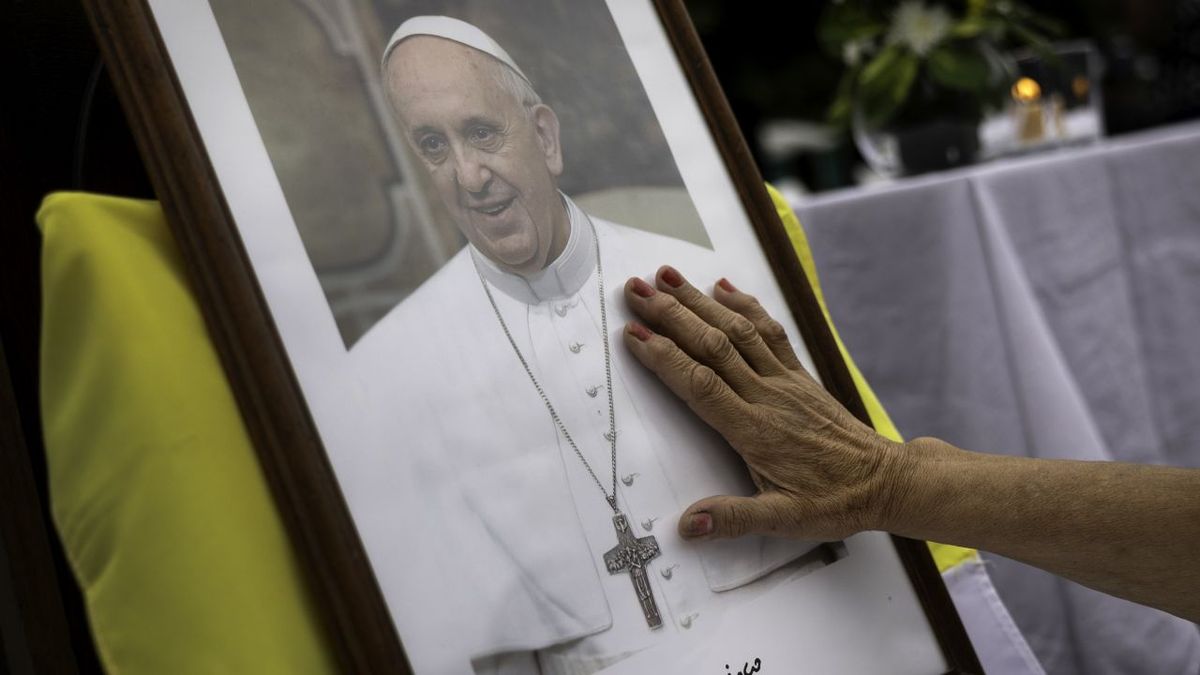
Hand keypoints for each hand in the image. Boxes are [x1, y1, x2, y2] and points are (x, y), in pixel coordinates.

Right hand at [622, 265, 908, 541]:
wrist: (885, 481)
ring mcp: (784, 381)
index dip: (665, 357)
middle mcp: (767, 396)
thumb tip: (688, 524)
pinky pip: (768, 331)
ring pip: (737, 330)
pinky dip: (745, 304)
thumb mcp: (785, 521)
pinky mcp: (798, 375)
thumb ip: (734, 519)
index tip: (634, 334)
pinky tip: (724, 287)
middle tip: (636, 290)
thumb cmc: (835, 501)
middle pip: (712, 345)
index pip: (700, 384)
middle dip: (672, 315)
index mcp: (755, 431)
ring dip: (700, 301)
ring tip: (668, 277)